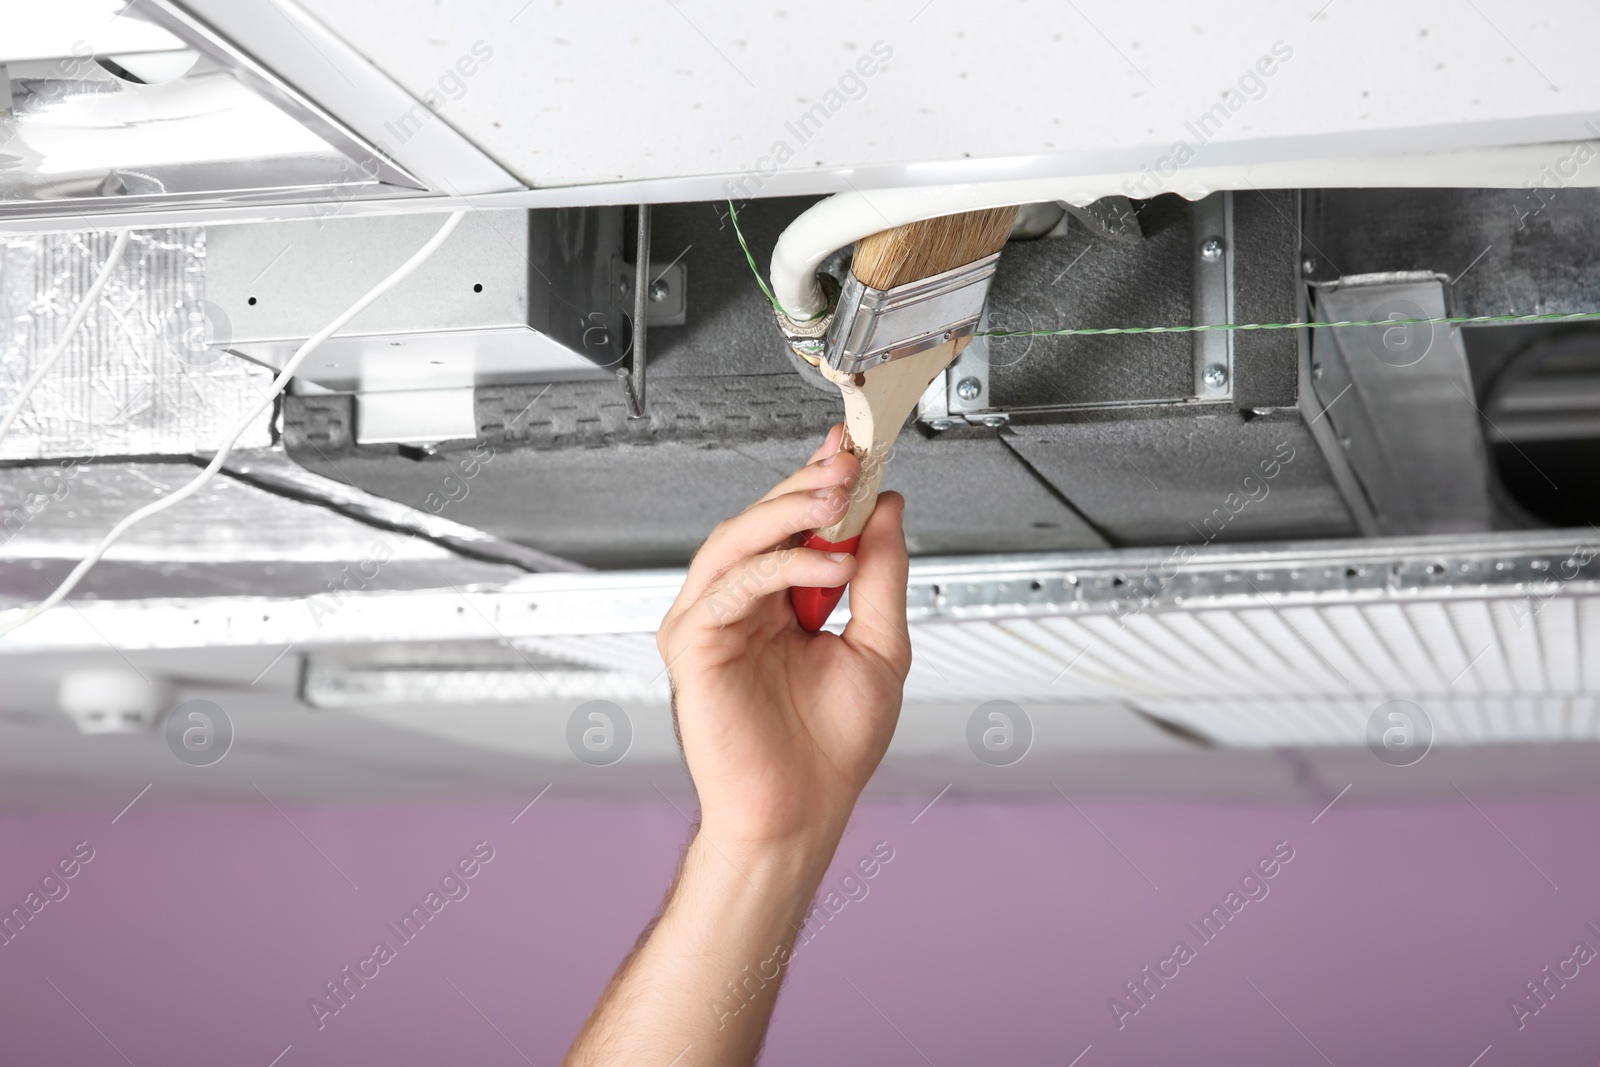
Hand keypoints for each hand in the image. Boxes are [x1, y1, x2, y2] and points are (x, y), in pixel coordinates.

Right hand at [657, 424, 911, 858]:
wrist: (803, 811)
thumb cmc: (832, 747)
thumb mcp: (881, 645)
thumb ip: (882, 574)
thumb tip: (887, 508)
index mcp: (779, 602)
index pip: (794, 525)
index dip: (820, 482)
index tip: (856, 448)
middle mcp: (740, 605)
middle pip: (761, 522)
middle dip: (806, 485)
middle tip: (849, 461)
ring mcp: (711, 622)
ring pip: (737, 540)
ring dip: (789, 511)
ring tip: (837, 497)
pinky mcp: (692, 644)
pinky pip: (731, 584)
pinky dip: (780, 565)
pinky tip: (829, 565)